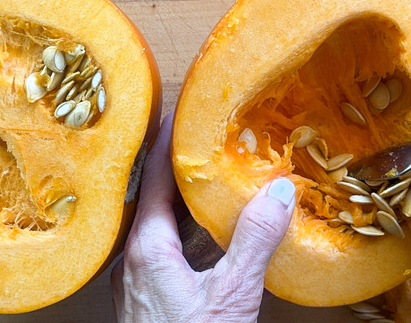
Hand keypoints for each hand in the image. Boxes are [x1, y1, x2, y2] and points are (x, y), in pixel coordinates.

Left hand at [111, 113, 295, 321]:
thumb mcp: (233, 295)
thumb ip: (254, 240)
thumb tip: (280, 192)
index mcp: (146, 249)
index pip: (154, 177)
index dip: (169, 142)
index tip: (183, 111)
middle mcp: (130, 259)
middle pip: (151, 197)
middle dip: (176, 167)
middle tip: (201, 138)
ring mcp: (134, 281)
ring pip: (154, 224)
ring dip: (179, 199)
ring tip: (206, 176)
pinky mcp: (144, 298)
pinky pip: (158, 248)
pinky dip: (180, 228)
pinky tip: (203, 233)